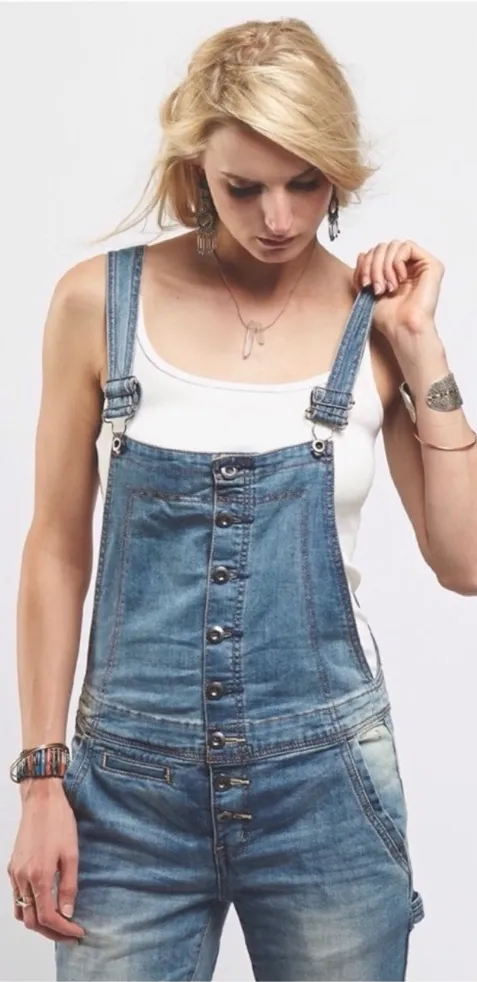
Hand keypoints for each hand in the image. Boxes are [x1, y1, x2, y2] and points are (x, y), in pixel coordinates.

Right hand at [7, 781, 84, 941]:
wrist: (41, 800)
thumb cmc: (59, 822)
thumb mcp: (72, 854)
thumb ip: (69, 886)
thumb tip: (68, 913)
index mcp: (39, 876)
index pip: (48, 917)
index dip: (64, 930)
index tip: (78, 932)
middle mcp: (22, 878)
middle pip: (32, 921)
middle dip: (52, 932)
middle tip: (70, 933)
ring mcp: (15, 874)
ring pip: (21, 912)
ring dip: (38, 923)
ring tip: (58, 923)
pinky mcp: (12, 867)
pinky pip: (17, 897)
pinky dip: (29, 908)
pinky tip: (44, 904)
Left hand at [353, 240, 444, 345]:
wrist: (401, 328)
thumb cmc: (387, 317)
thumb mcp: (366, 290)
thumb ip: (363, 271)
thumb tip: (362, 253)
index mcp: (394, 272)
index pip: (376, 253)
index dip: (366, 264)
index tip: (364, 284)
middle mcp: (408, 267)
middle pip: (383, 247)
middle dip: (374, 265)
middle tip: (376, 287)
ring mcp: (420, 265)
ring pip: (393, 245)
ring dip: (384, 266)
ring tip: (387, 287)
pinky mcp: (431, 265)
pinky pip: (407, 246)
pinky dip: (397, 261)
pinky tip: (399, 280)